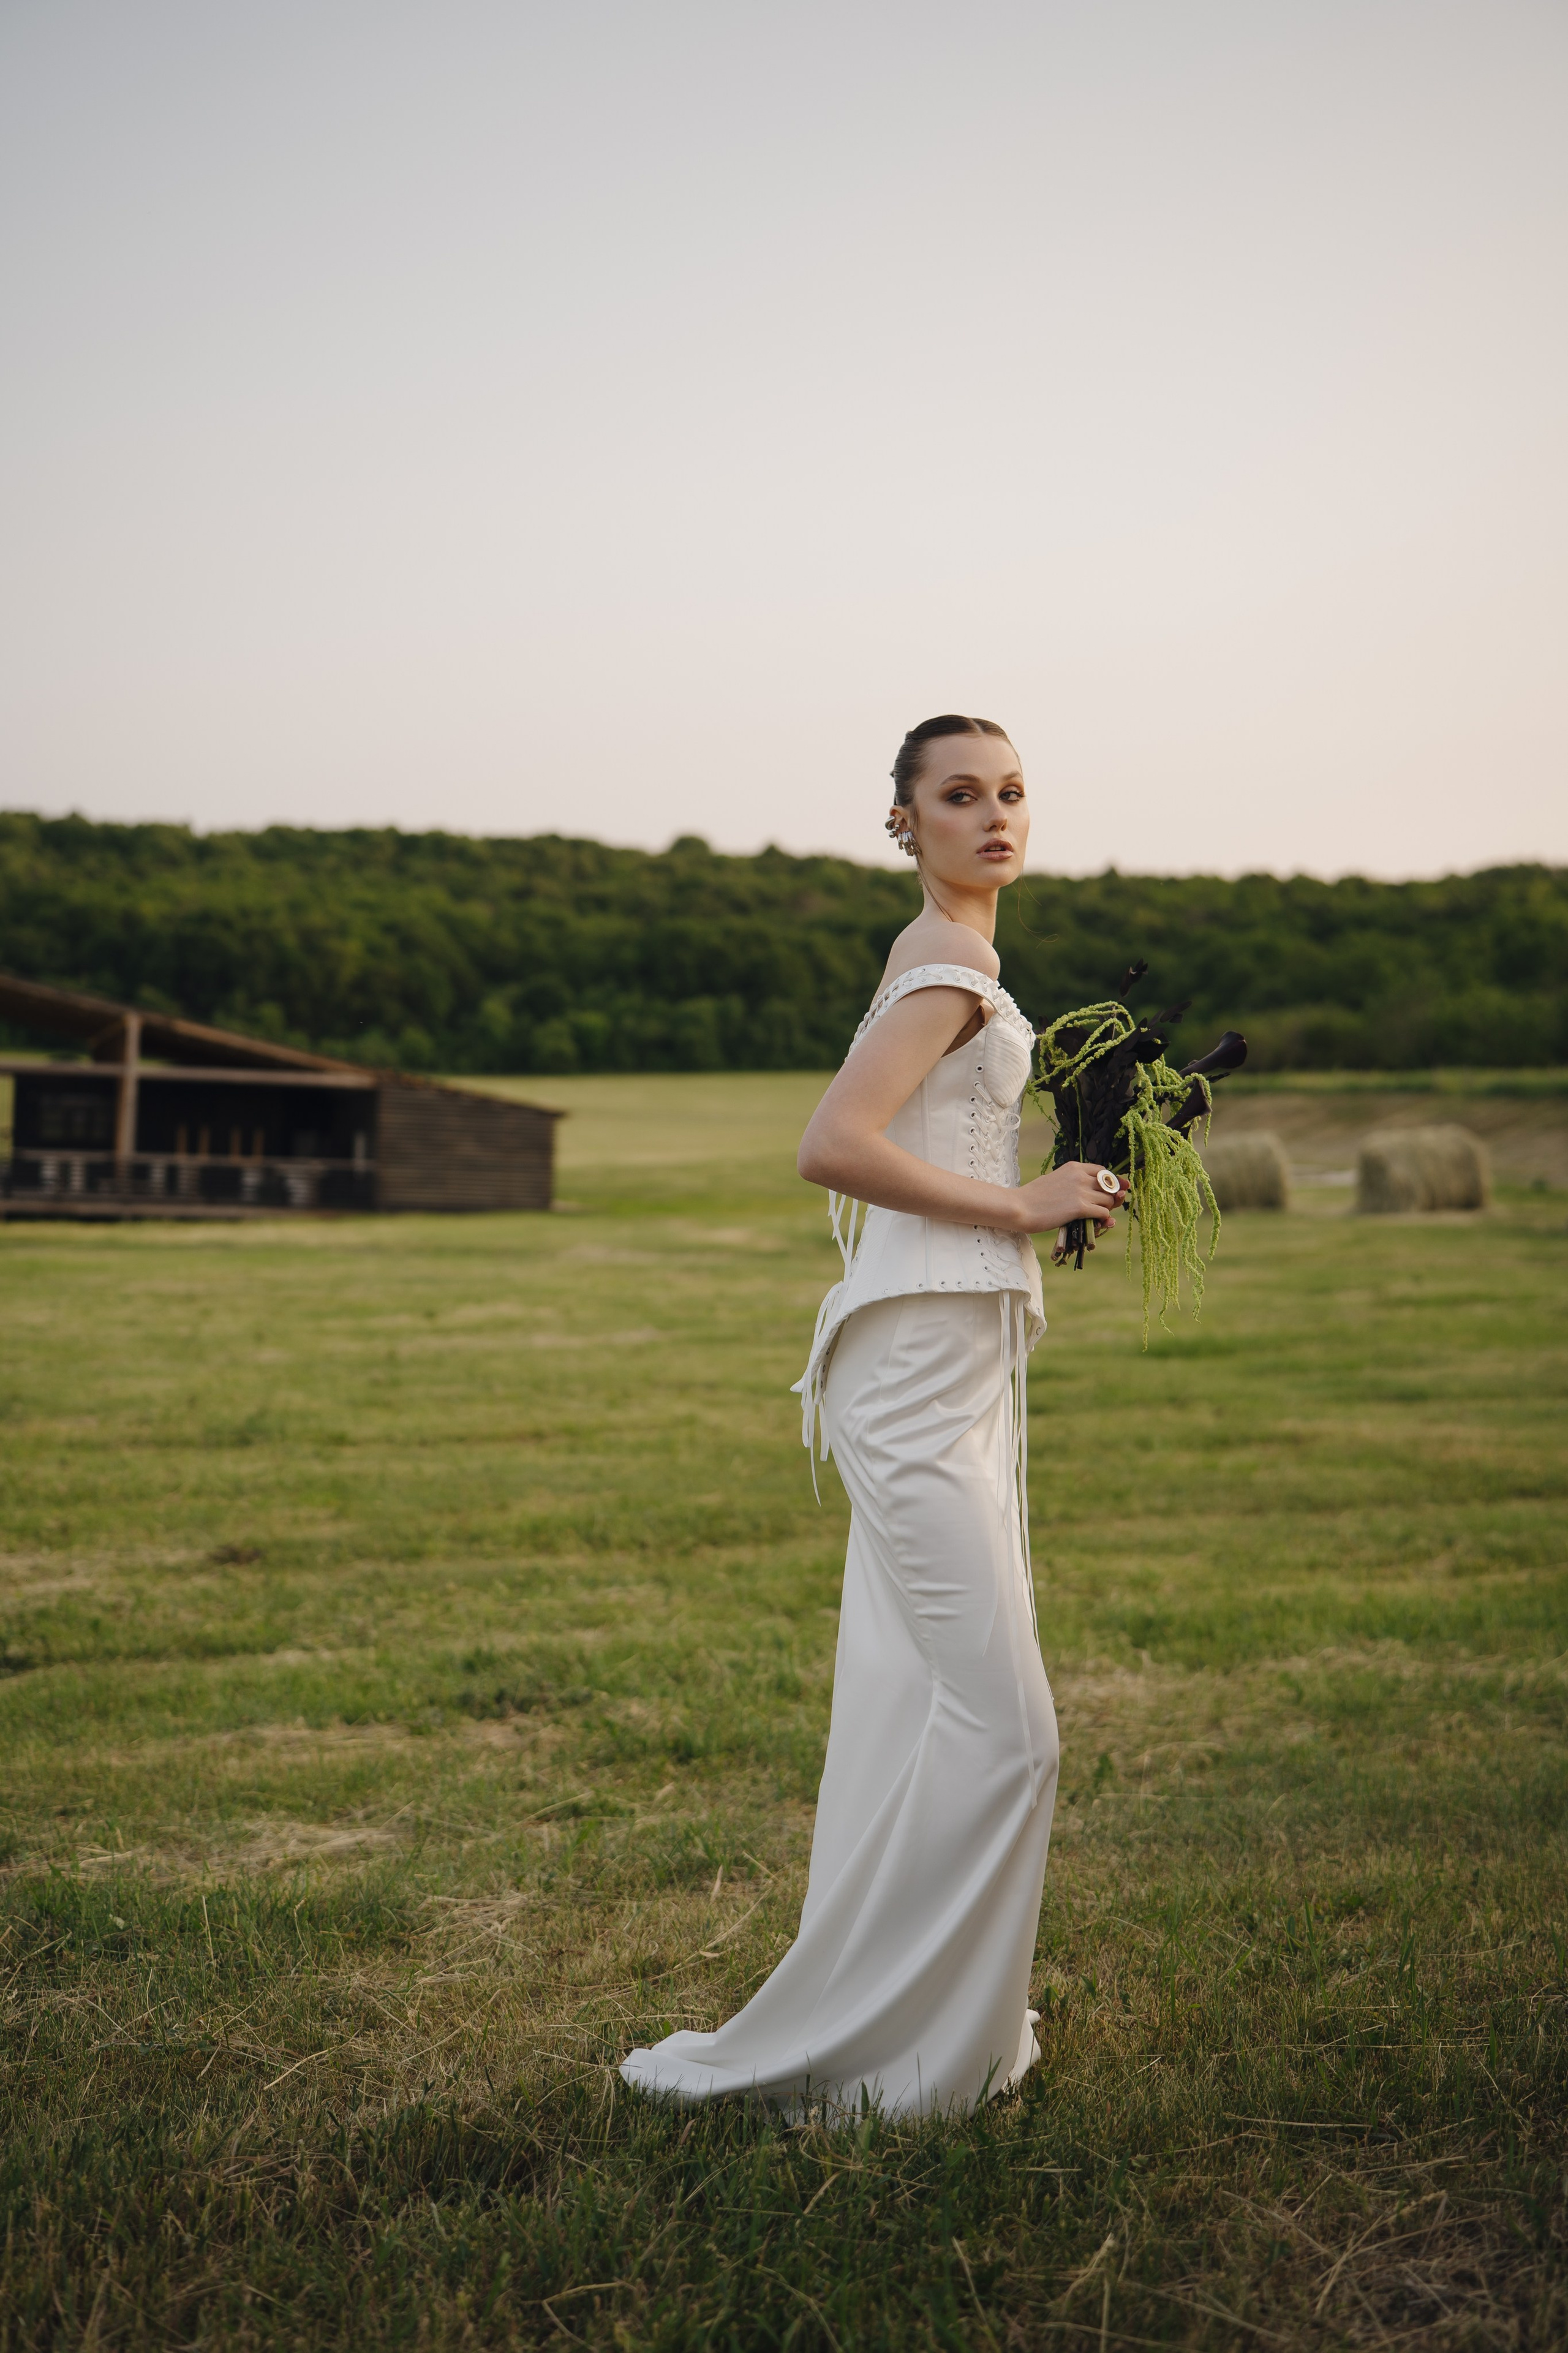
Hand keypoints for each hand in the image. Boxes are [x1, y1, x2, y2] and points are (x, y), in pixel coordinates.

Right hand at [1009, 1160, 1129, 1239]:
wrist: (1020, 1207)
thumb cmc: (1034, 1197)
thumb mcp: (1056, 1181)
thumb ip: (1075, 1183)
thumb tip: (1093, 1192)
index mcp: (1074, 1167)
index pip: (1104, 1172)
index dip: (1112, 1182)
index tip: (1116, 1190)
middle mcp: (1080, 1176)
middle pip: (1110, 1186)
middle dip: (1111, 1198)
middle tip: (1106, 1208)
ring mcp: (1081, 1191)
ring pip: (1109, 1201)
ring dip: (1106, 1210)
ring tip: (1095, 1216)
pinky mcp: (1080, 1207)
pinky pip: (1103, 1213)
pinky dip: (1103, 1219)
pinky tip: (1096, 1222)